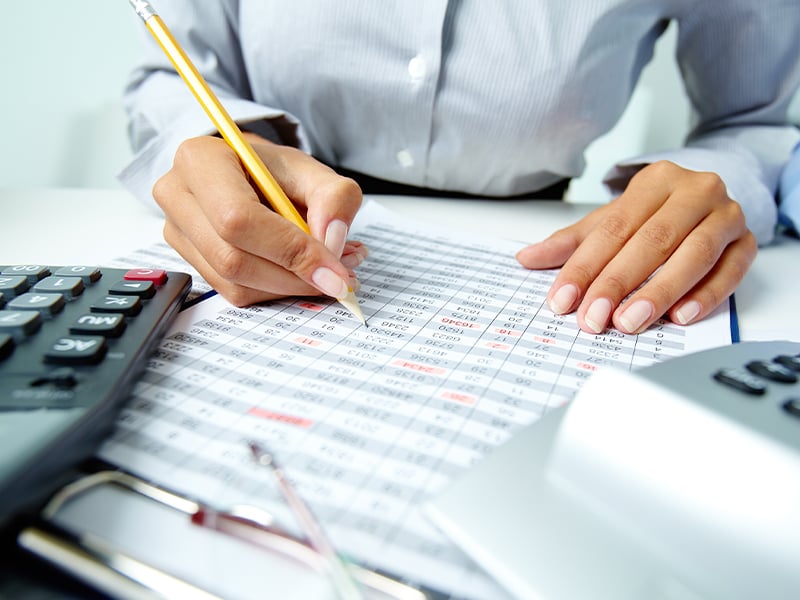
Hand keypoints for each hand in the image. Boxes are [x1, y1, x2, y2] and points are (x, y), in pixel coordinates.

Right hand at [152, 134, 367, 305]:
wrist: (247, 174)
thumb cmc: (273, 170)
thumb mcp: (311, 170)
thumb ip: (334, 197)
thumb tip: (332, 241)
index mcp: (200, 161)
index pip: (238, 219)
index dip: (290, 251)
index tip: (335, 271)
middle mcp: (177, 196)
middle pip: (233, 259)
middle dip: (294, 276)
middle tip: (341, 276)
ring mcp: (178, 233)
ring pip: (235, 283)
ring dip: (290, 286)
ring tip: (329, 268)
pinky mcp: (191, 262)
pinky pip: (236, 292)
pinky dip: (277, 289)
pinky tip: (302, 272)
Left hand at [515, 160, 756, 333]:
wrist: (708, 199)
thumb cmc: (656, 214)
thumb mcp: (612, 222)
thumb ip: (572, 242)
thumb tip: (526, 258)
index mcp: (655, 181)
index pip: (613, 228)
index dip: (584, 267)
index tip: (562, 300)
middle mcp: (695, 191)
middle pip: (652, 240)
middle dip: (618, 283)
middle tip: (593, 319)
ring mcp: (726, 215)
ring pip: (694, 254)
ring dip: (660, 292)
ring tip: (629, 322)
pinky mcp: (747, 242)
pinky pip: (731, 270)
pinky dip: (706, 295)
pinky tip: (680, 317)